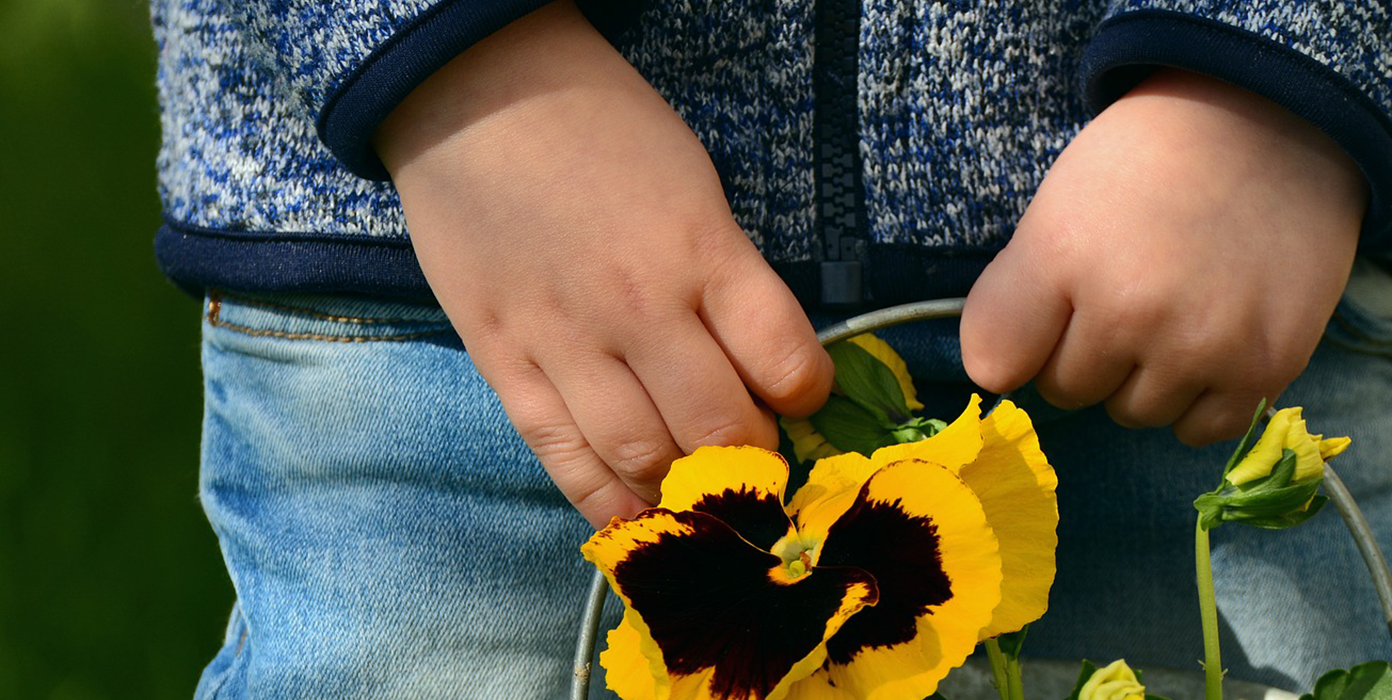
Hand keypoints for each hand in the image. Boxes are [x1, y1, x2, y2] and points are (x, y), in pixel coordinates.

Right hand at [375, 1, 831, 525]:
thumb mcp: (696, 186)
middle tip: (756, 456)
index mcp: (701, 250)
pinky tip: (637, 515)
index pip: (786, 361)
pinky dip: (605, 500)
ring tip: (703, 488)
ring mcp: (565, 340)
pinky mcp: (504, 362)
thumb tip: (763, 367)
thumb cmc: (603, 130)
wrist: (474, 95)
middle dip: (753, 458)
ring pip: (644, 457)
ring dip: (686, 488)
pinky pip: (561, 457)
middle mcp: (639, 305)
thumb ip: (729, 277)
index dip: (806, 397)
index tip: (801, 399)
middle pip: (719, 428)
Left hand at [961, 69, 1368, 445]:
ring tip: (1179, 308)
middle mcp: (1130, 311)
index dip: (1020, 340)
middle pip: (1069, 391)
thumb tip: (999, 376)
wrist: (1276, 124)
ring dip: (1146, 377)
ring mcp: (1200, 346)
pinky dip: (1201, 399)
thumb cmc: (1155, 160)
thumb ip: (1016, 293)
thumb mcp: (1061, 200)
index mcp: (1064, 253)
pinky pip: (1201, 430)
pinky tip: (1214, 342)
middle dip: (1089, 352)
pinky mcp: (1263, 368)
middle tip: (1132, 290)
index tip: (1050, 313)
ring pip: (1135, 413)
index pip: (994, 362)